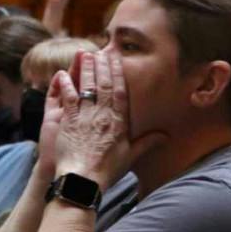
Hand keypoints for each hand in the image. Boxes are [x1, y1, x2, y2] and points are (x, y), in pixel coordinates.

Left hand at [43, 49, 165, 188]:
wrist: (83, 181)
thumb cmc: (106, 170)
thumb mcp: (130, 156)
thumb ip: (148, 142)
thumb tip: (167, 136)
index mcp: (118, 121)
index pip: (120, 91)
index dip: (118, 72)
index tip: (116, 59)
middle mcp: (102, 115)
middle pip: (104, 84)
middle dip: (103, 65)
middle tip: (101, 50)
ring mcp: (84, 116)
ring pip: (86, 87)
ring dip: (85, 69)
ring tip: (85, 54)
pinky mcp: (68, 121)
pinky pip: (67, 98)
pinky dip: (66, 85)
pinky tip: (63, 74)